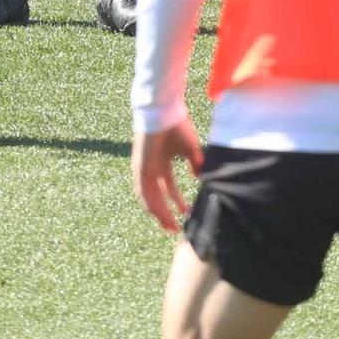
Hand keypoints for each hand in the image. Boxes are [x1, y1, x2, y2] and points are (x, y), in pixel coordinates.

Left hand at [132, 118, 203, 233]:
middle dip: (166, 212)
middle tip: (175, 227)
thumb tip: (199, 176)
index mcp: (162, 162)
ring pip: (149, 196)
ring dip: (159, 212)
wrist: (164, 110)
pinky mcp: (140, 167)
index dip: (176, 201)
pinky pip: (143, 190)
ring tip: (169, 226)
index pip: (168, 187)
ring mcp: (144, 168)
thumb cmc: (176, 125)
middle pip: (157, 195)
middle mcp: (151, 167)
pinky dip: (151, 203)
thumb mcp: (190, 148)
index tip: (185, 214)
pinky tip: (158, 215)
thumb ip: (194, 163)